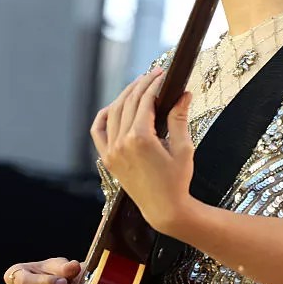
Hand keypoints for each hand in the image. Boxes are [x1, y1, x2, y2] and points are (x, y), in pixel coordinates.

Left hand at [90, 68, 194, 235]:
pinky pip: (98, 131)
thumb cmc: (177, 181)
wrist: (164, 209)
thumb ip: (179, 118)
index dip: (154, 84)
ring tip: (139, 86)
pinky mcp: (107, 159)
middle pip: (129, 102)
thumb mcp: (184, 148)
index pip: (145, 100)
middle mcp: (121, 143)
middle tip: (154, 75)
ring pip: (113, 112)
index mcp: (140, 138)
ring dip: (125, 96)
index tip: (163, 75)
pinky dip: (105, 115)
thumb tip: (184, 94)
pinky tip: (115, 106)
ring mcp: (111, 151)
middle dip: (142, 85)